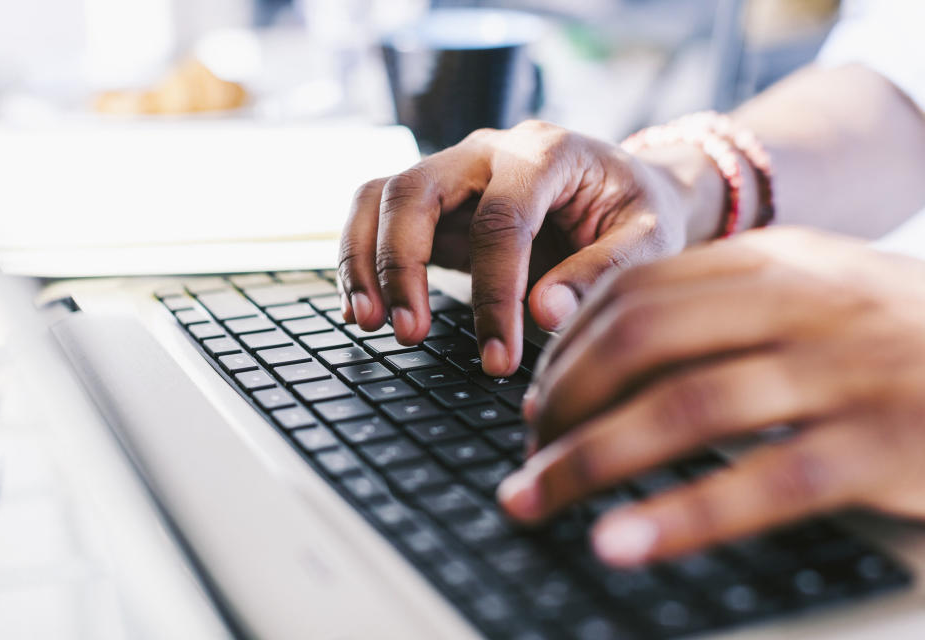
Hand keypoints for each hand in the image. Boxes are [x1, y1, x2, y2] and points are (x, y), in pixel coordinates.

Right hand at [338, 120, 723, 375]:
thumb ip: (603, 273)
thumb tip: (542, 314)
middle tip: (409, 334)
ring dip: (365, 261)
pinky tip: (365, 309)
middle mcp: (488, 152)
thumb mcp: (650, 238)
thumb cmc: (639, 212)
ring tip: (370, 323)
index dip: (493, 294)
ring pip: (381, 197)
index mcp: (546, 153)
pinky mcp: (439, 202)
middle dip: (400, 266)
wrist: (626, 189)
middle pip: (414, 190)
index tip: (498, 356)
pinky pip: (379, 216)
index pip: (500, 221)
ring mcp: (456, 172)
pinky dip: (361, 259)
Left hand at [498, 227, 924, 565]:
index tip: (536, 399)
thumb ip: (725, 310)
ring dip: (591, 459)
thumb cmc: (905, 341)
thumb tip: (602, 351)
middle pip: (642, 338)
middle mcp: (805, 302)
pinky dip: (681, 516)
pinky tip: (621, 543)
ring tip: (533, 500)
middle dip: (563, 400)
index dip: (569, 349)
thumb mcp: (818, 298)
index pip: (638, 290)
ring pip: (684, 406)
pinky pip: (763, 482)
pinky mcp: (885, 447)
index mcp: (779, 261)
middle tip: (527, 452)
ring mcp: (846, 371)